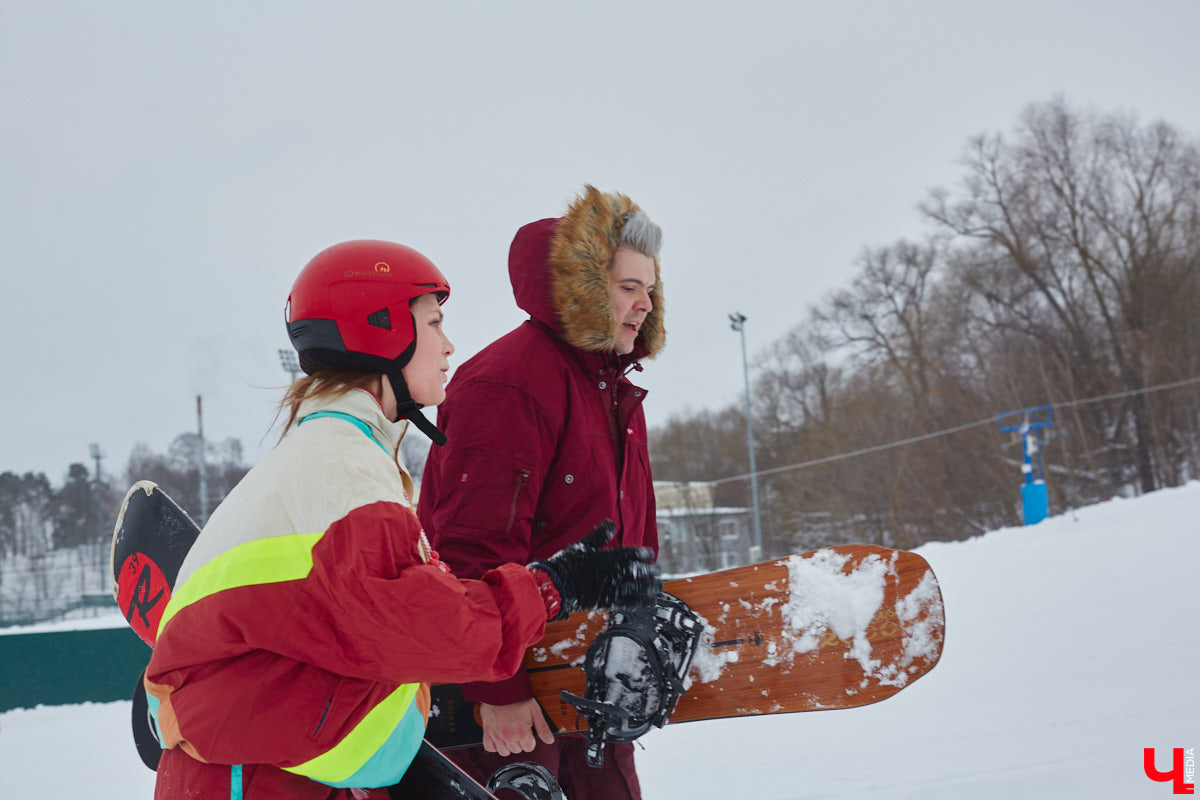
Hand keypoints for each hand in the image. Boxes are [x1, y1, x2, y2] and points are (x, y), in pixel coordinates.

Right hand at [479, 698, 554, 756]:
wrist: (500, 688)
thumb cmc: (517, 698)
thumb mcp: (534, 710)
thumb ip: (542, 727)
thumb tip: (549, 740)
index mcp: (522, 733)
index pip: (529, 748)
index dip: (530, 740)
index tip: (528, 732)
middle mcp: (509, 737)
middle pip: (517, 750)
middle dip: (519, 742)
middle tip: (518, 729)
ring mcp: (497, 735)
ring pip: (504, 752)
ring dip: (508, 745)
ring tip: (509, 733)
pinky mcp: (487, 732)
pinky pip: (490, 748)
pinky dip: (494, 745)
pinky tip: (499, 737)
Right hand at [530, 520, 660, 618]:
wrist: (557, 585)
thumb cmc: (568, 563)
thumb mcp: (584, 544)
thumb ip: (600, 534)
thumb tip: (611, 522)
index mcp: (612, 556)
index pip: (636, 553)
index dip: (646, 554)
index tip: (650, 554)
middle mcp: (617, 572)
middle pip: (642, 571)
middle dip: (653, 570)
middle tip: (658, 570)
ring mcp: (615, 588)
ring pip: (641, 588)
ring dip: (652, 588)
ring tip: (658, 587)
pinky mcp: (610, 602)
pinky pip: (632, 603)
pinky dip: (643, 603)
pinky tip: (649, 603)